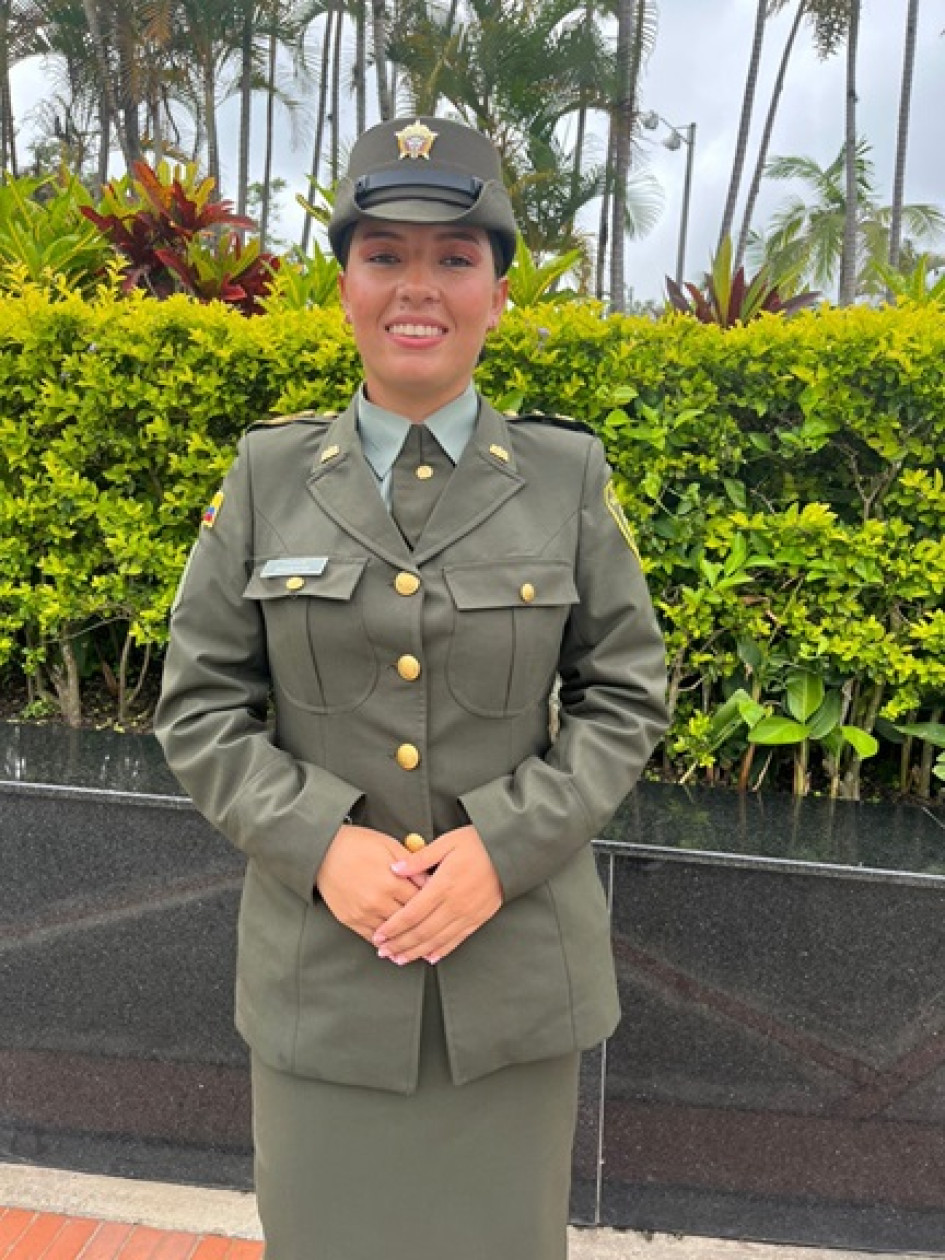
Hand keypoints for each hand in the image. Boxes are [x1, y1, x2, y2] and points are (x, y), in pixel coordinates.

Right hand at [315, 824, 423, 942]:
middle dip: (422, 922)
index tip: (439, 907)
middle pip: (408, 920)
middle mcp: (377, 901)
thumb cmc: (359, 844)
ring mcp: (363, 913)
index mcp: (391, 882)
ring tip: (419, 941)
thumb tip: (431, 881)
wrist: (324, 851)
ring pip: (392, 933)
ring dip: (405, 936)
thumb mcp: (391, 846)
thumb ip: (412, 865)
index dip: (432, 904)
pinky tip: (394, 944)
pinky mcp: (350, 920)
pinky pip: (372, 937)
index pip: (421, 901)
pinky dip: (385, 941)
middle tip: (434, 926)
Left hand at [372, 825, 502, 965]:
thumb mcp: (446, 842)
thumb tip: (395, 868)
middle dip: (400, 944)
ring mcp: (467, 914)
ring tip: (400, 959)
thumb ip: (420, 858)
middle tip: (383, 952)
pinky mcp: (478, 919)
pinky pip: (456, 940)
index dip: (393, 927)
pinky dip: (441, 950)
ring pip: (437, 940)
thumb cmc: (477, 844)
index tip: (379, 935)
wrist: (509, 853)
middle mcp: (455, 904)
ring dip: (416, 952)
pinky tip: (430, 957)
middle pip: (421, 931)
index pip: (412, 913)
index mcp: (443, 885)